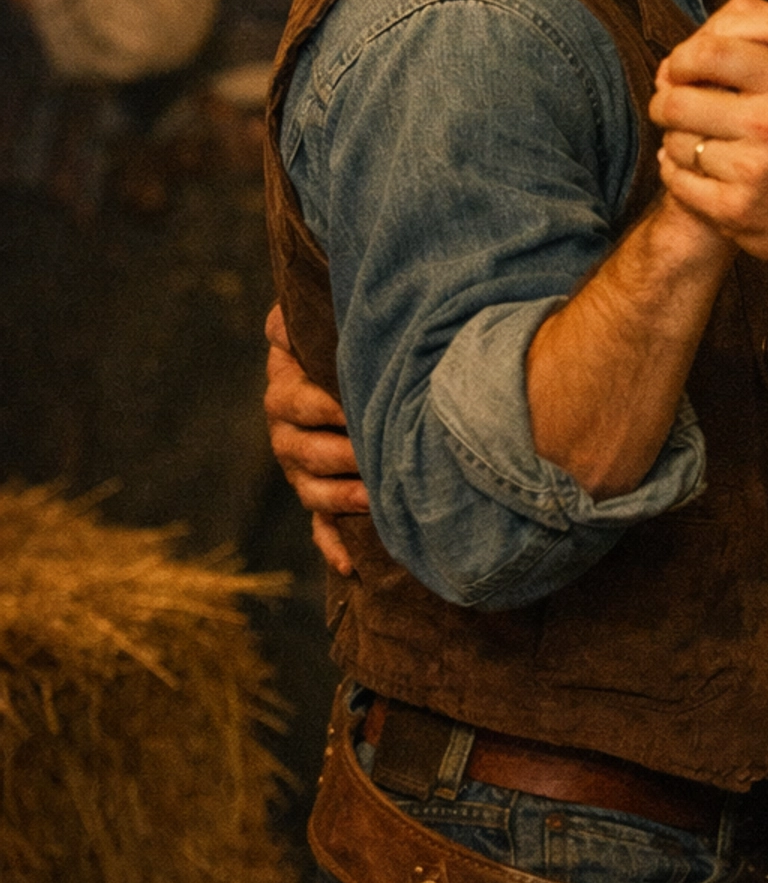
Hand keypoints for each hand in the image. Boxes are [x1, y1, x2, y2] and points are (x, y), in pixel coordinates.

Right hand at [263, 302, 368, 575]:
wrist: (353, 370)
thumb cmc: (339, 342)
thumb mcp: (317, 324)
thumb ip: (295, 319)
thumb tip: (279, 318)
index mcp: (286, 393)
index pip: (295, 402)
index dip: (323, 406)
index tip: (352, 407)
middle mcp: (288, 435)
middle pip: (302, 452)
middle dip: (339, 454)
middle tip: (372, 454)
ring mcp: (303, 471)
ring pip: (312, 492)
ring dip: (340, 499)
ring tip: (373, 498)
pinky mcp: (322, 498)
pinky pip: (321, 529)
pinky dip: (333, 546)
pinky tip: (349, 565)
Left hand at [650, 0, 767, 272]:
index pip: (712, 51)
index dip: (683, 57)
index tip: (681, 67)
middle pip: (680, 99)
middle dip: (664, 100)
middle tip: (668, 104)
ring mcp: (752, 170)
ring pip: (675, 141)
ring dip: (673, 139)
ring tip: (689, 139)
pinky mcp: (734, 210)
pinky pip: (678, 181)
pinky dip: (675, 174)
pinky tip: (691, 170)